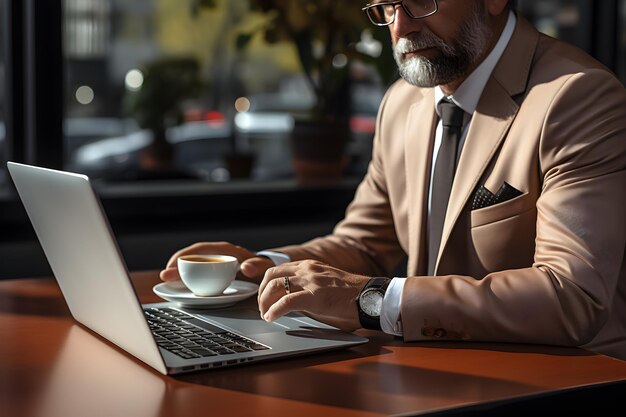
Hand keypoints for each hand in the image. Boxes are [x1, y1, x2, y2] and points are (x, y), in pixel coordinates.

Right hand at [159, 241, 273, 282]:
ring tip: (166, 282)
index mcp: (226, 250)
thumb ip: (257, 266)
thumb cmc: (264, 268)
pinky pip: (196, 274)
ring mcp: (213, 264)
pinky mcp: (212, 273)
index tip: (174, 266)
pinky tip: (178, 286)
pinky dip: (186, 279)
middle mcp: (217, 255)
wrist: (266, 272)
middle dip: (176, 265)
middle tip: (164, 277)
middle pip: (192, 257)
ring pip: (192, 266)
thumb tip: (245, 268)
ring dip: (178, 273)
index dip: (185, 256)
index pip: (201, 249)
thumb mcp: (263, 267)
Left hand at [258, 260, 369, 330]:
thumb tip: (291, 303)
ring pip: (275, 286)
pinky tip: (271, 317)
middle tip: (262, 307)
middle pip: (271, 276)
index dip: (265, 284)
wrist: (370, 296)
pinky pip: (287, 301)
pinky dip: (274, 310)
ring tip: (266, 314)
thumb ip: (308, 288)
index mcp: (309, 266)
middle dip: (262, 293)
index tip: (263, 297)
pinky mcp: (315, 296)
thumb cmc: (352, 295)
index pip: (277, 269)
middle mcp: (307, 269)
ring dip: (265, 302)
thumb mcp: (325, 285)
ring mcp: (311, 281)